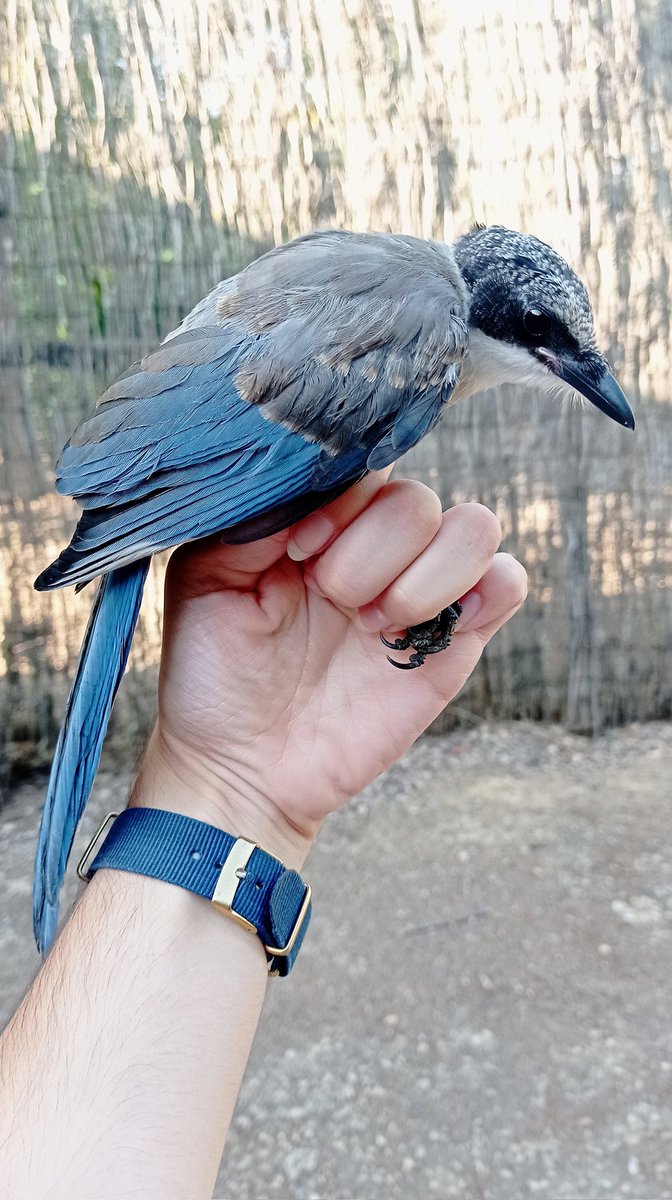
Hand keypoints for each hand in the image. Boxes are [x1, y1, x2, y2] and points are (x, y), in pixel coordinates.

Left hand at [132, 473, 526, 865]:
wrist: (240, 767)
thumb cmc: (214, 673)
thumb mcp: (206, 578)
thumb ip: (255, 514)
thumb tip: (317, 480)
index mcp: (319, 522)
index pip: (364, 462)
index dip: (340, 501)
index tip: (296, 552)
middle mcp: (374, 548)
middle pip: (415, 499)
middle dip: (370, 553)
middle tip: (330, 601)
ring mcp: (420, 592)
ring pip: (472, 527)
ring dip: (422, 577)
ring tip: (372, 626)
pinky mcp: (456, 642)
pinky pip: (507, 582)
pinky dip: (487, 589)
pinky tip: (419, 629)